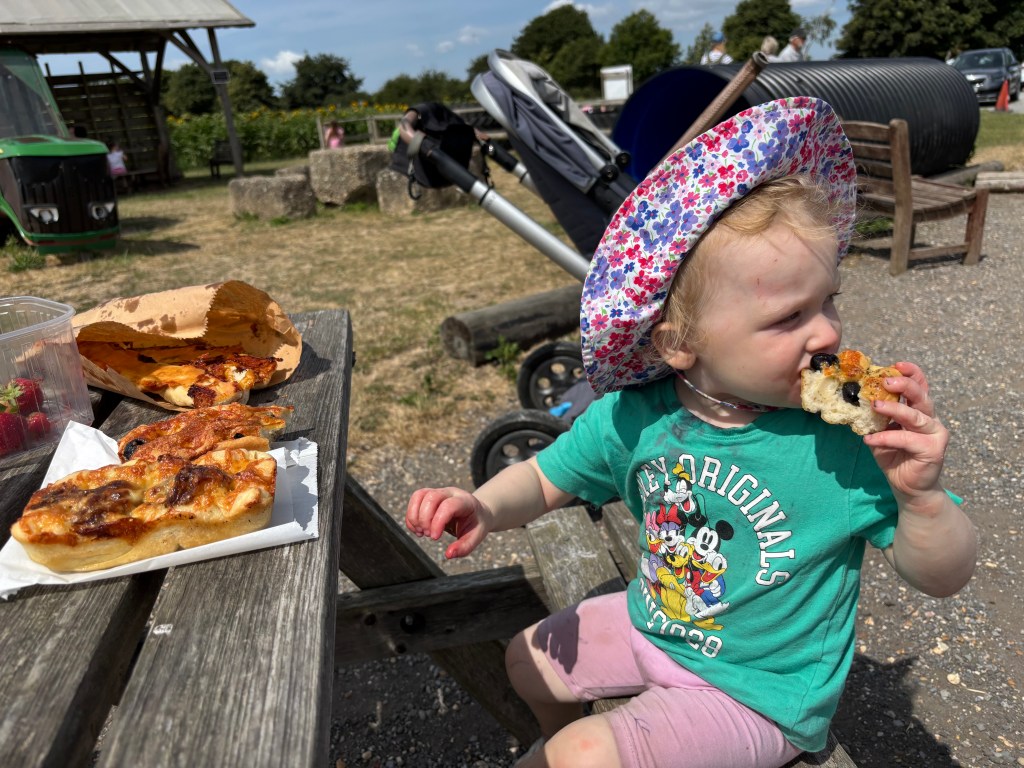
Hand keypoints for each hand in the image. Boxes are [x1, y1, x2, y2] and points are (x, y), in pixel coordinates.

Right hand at [405, 487, 490, 558]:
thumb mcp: (476, 537)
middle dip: (424, 519)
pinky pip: (415, 500)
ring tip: (420, 532)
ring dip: (414, 516)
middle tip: (428, 535)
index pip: (448, 506)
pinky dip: (411, 516)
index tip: (435, 538)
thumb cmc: (475, 525)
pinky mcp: (429, 496)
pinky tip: (417, 529)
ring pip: (419, 495)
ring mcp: (439, 492)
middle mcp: (451, 493)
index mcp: (466, 502)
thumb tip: (448, 554)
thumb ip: (464, 547)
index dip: (438, 521)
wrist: (476, 513)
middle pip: (431, 497)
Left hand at [862, 361, 947, 506]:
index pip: (920, 386)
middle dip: (903, 385)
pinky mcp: (933, 450)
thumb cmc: (894, 455)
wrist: (907, 487)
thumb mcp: (881, 431)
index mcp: (919, 411)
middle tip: (884, 381)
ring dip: (893, 409)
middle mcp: (930, 419)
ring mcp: (935, 434)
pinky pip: (907, 439)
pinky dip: (886, 437)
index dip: (911, 373)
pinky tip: (870, 439)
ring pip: (914, 416)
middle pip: (921, 396)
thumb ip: (876, 416)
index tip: (896, 365)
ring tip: (874, 405)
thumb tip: (855, 397)